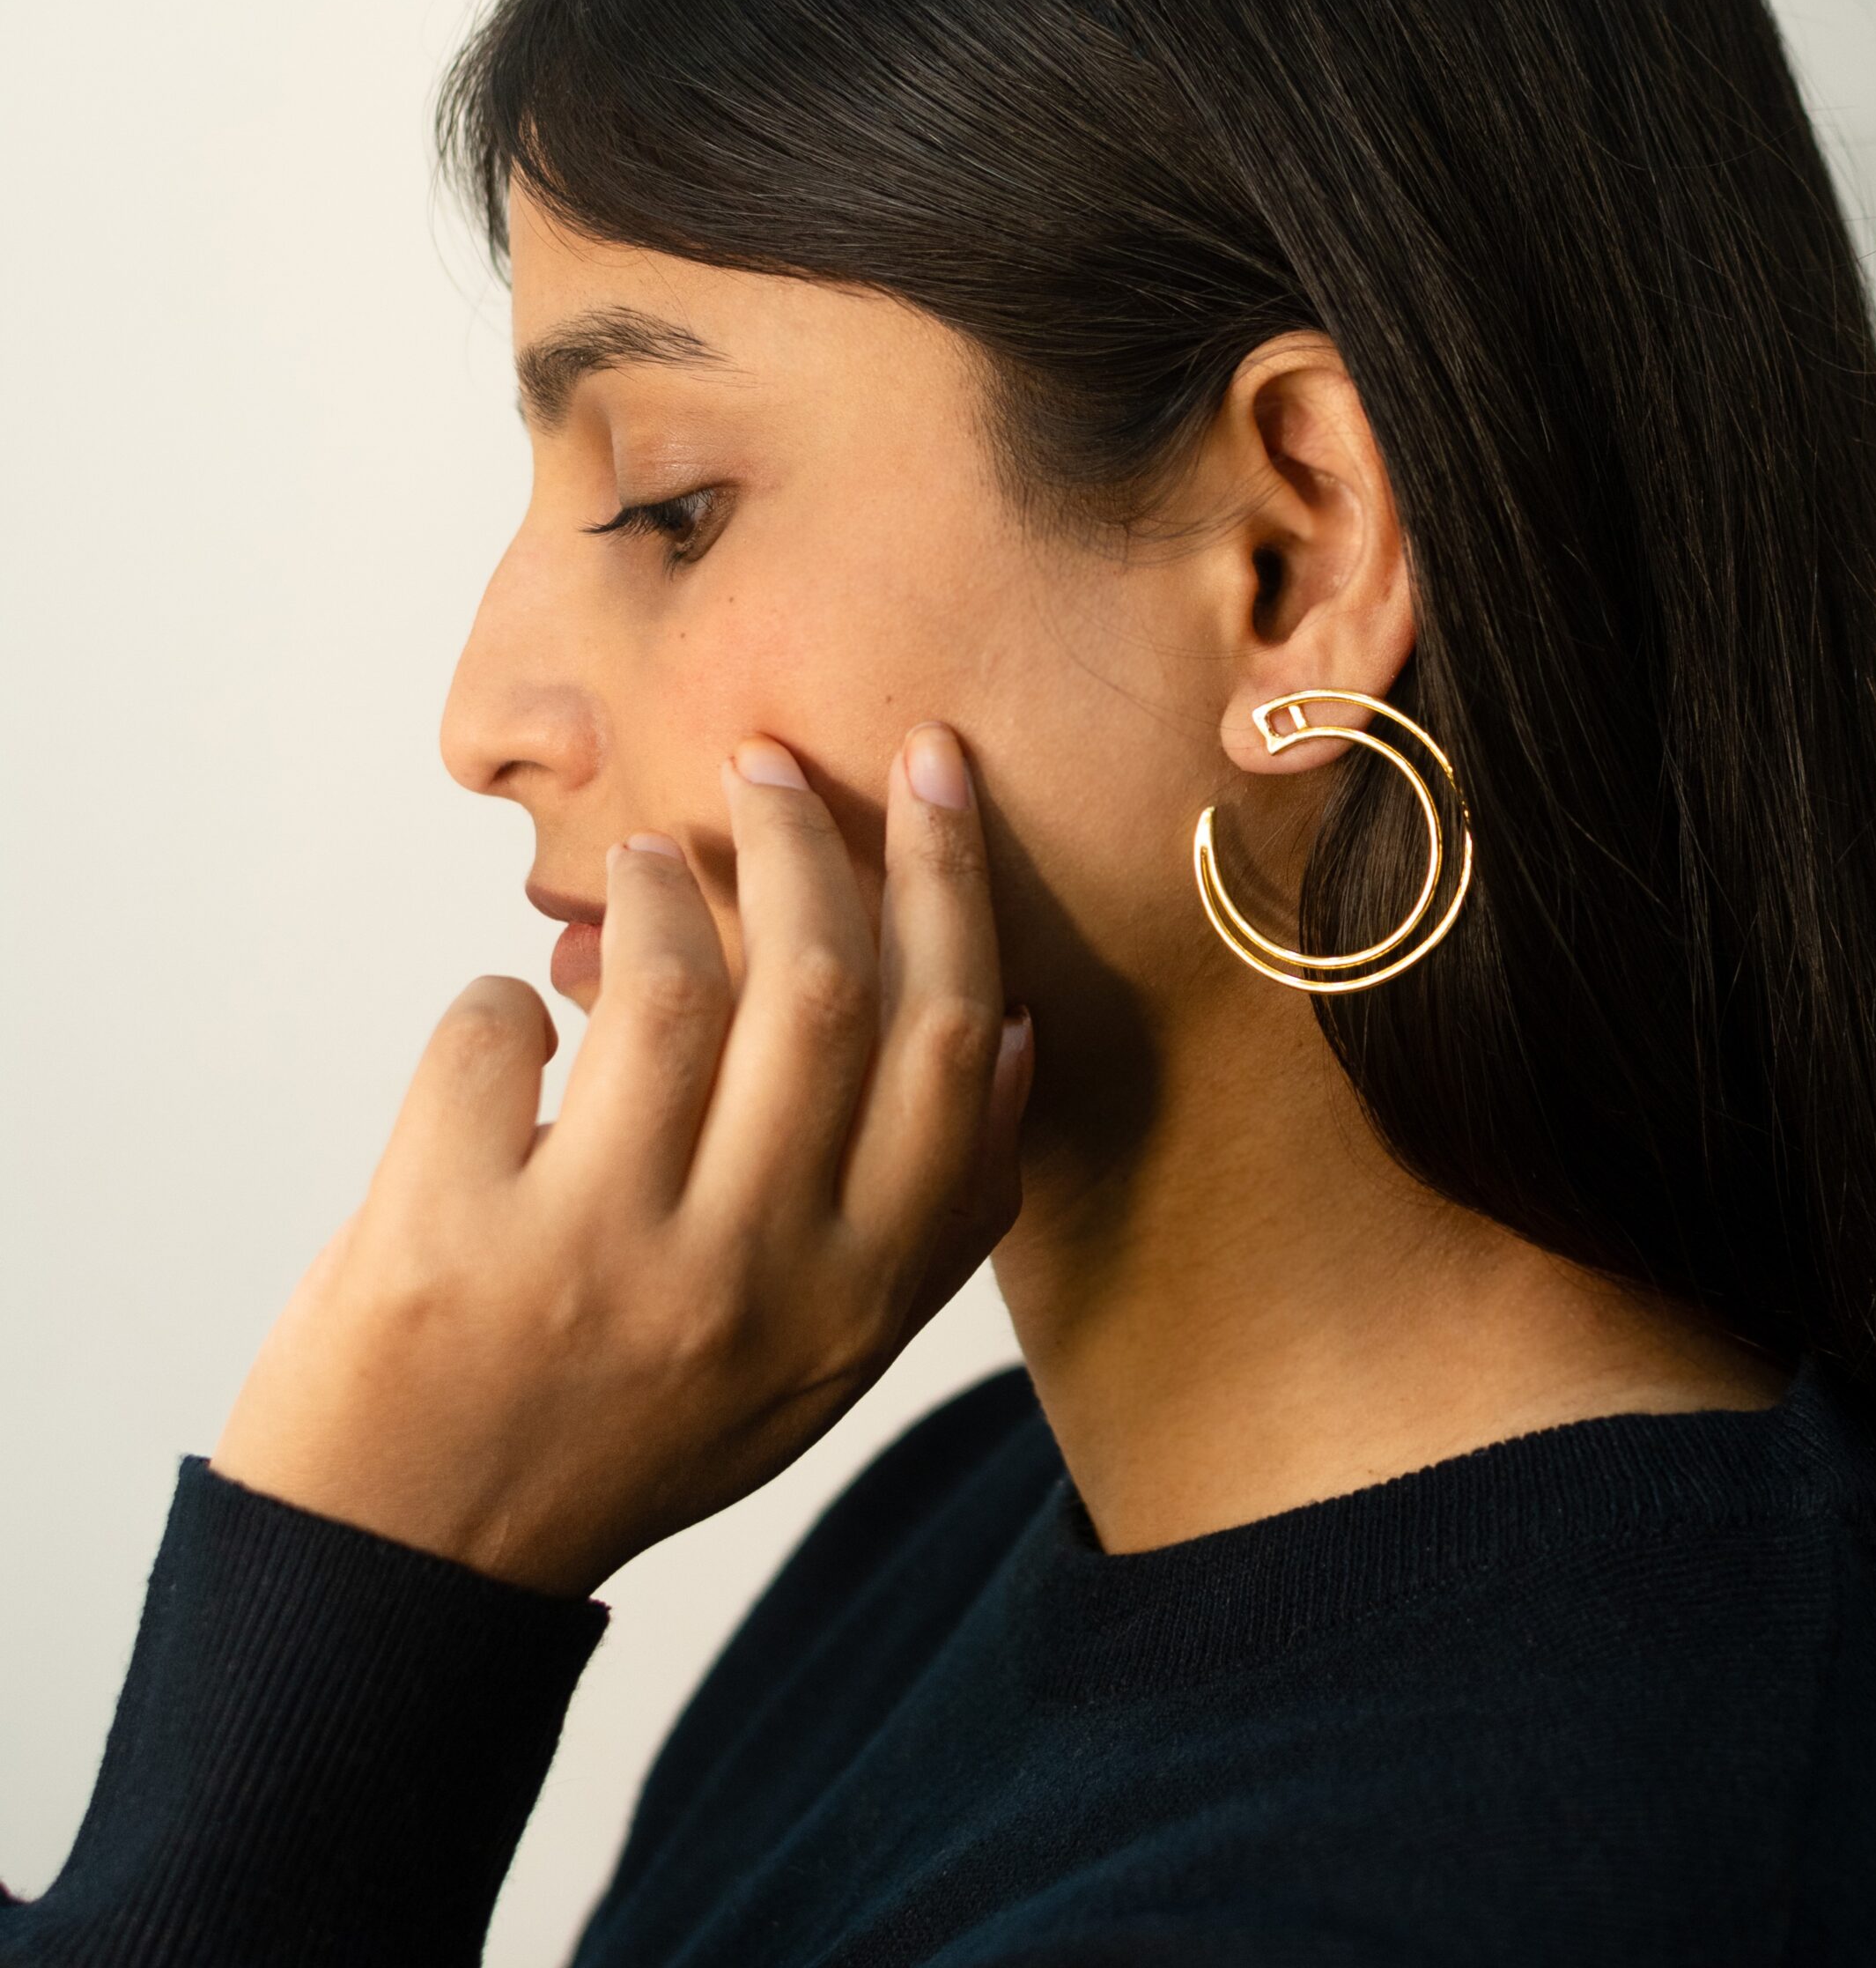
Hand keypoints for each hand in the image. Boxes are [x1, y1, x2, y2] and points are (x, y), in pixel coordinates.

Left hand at [210, 721, 1032, 1597]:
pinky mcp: (450, 1241)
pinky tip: (518, 1025)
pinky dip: (505, 999)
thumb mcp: (825, 1356)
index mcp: (857, 1294)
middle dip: (808, 837)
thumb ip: (934, 1220)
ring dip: (655, 884)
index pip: (949, 1041)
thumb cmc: (632, 1429)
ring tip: (642, 863)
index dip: (951, 882)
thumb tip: (1007, 1032)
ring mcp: (600, 1258)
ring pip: (671, 984)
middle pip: (828, 986)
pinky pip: (497, 1031)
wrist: (415, 1567)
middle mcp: (751, 1273)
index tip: (931, 769)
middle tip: (769, 762)